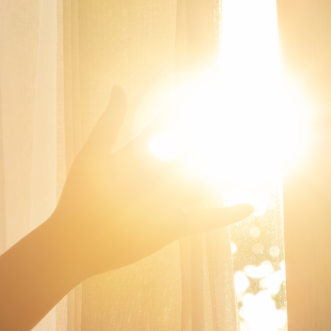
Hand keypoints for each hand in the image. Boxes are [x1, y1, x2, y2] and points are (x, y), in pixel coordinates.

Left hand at [48, 86, 253, 277]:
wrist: (75, 242)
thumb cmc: (78, 198)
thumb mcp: (94, 157)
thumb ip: (110, 124)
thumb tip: (120, 88)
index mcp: (140, 155)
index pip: (169, 125)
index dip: (188, 107)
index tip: (210, 89)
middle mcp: (158, 176)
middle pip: (194, 151)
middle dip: (217, 136)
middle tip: (245, 118)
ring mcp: (167, 202)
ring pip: (206, 183)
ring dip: (229, 172)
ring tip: (256, 157)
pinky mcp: (173, 227)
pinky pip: (205, 219)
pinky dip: (225, 214)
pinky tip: (249, 206)